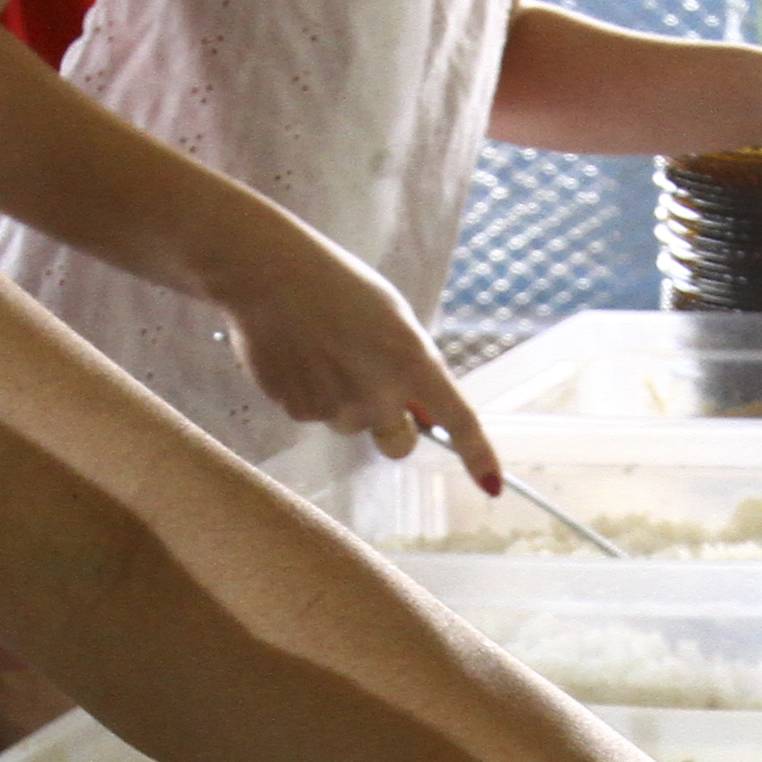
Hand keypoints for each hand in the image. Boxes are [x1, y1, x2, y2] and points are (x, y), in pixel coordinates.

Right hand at [202, 205, 494, 484]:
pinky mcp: (299, 411)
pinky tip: (300, 356)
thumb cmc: (338, 287)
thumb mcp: (393, 319)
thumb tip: (425, 414)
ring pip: (351, 425)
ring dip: (345, 402)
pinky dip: (311, 393)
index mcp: (413, 362)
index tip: (493, 486)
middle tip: (371, 384)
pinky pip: (316, 416)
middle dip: (392, 426)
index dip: (478, 457)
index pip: (458, 421)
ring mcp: (337, 407)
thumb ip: (413, 366)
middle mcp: (379, 394)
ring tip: (325, 352)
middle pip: (399, 444)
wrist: (269, 274)